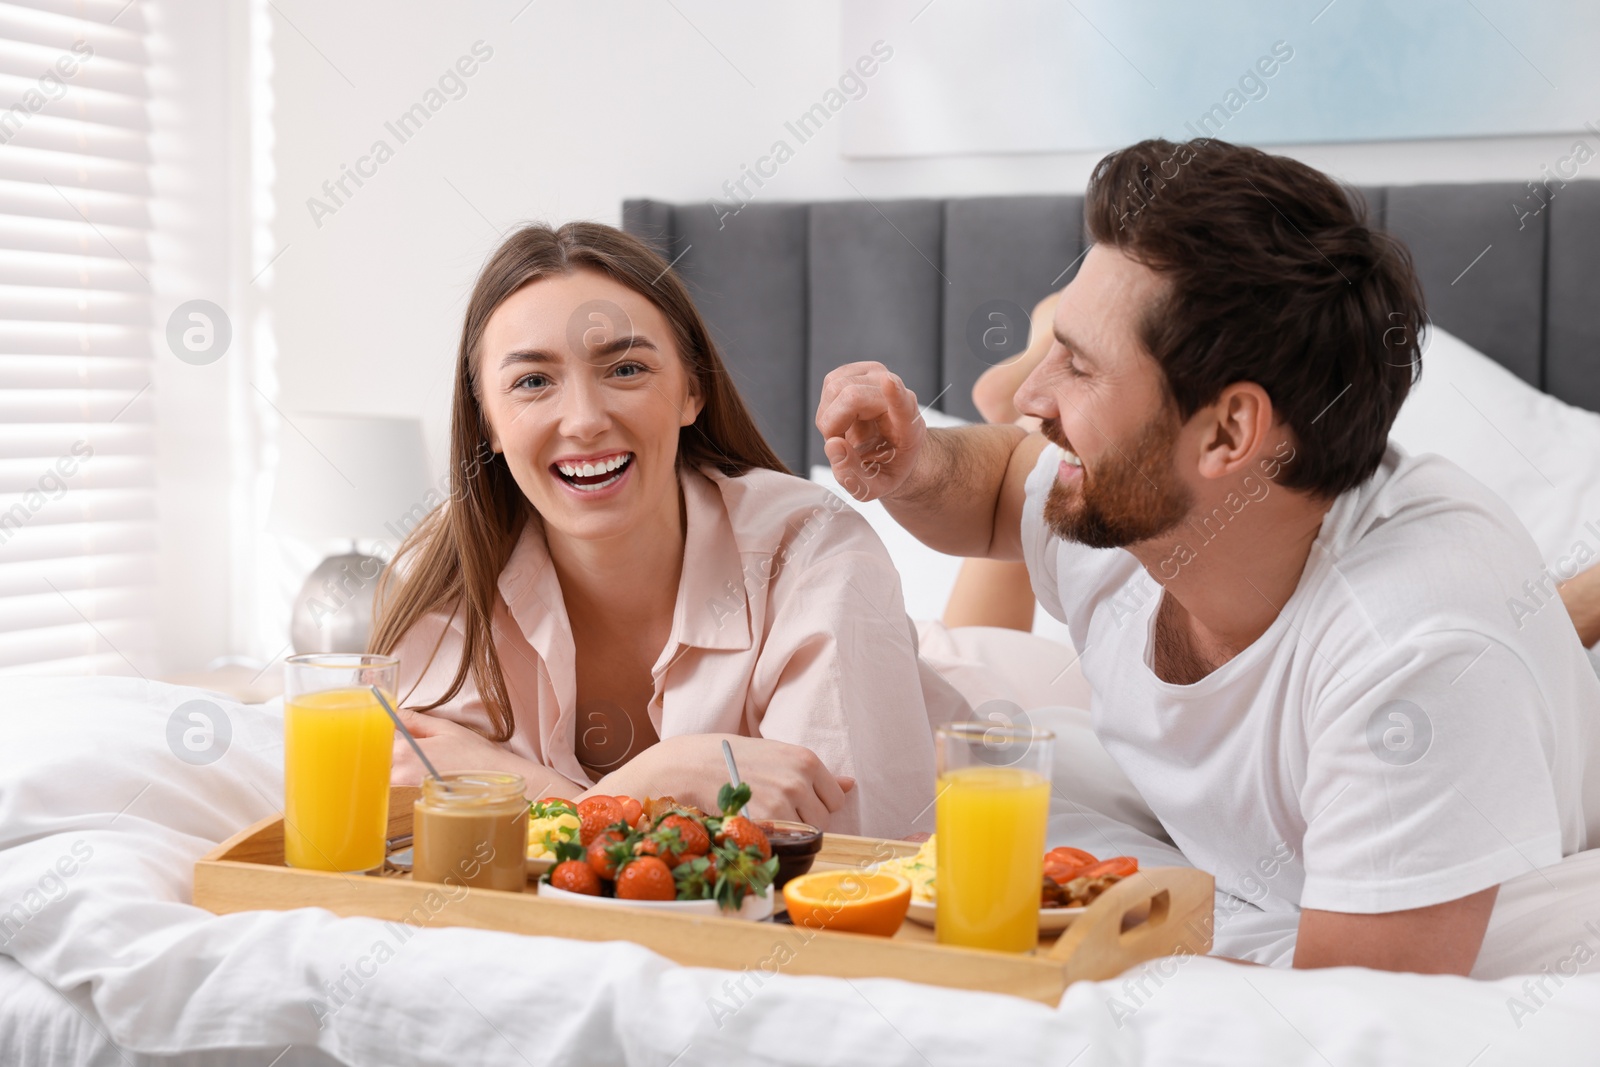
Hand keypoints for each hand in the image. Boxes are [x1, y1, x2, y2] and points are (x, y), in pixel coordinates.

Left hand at [390, 708, 521, 786]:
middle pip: (376, 754)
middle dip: (382, 742)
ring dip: (390, 756)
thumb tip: (395, 712)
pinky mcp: (411, 791)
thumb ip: (414, 720)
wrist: (489, 778)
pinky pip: (394, 777)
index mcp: (405, 750)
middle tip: (400, 733)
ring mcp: (404, 783)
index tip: (386, 720)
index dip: (380, 727)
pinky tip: (418, 759)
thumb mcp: (443, 727)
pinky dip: (399, 767)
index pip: (377, 736)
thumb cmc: (471, 753)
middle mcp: (399, 769)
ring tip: (413, 746)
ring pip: (383, 767)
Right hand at [586, 734, 855, 829]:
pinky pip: (781, 845)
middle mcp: (800, 780)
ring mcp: (783, 804)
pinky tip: (747, 825)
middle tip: (767, 807)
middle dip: (801, 819)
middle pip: (823, 819)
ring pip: (803, 834)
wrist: (681, 767)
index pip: (834, 797)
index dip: (812, 802)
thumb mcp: (771, 754)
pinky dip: (768, 841)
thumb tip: (850, 784)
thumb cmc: (724, 757)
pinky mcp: (763, 825)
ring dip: (785, 831)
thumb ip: (810, 771)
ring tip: (755, 814)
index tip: (787, 798)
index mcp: (805, 759)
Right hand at [814, 361, 927, 501]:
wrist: (891, 448)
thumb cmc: (884, 468)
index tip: (889, 382)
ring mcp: (878, 375)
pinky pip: (830, 383)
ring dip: (828, 417)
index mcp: (908, 424)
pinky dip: (827, 407)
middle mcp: (897, 392)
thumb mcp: (872, 488)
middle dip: (832, 424)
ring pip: (835, 387)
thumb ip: (853, 478)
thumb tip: (834, 444)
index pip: (903, 404)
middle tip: (839, 446)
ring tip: (842, 434)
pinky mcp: (860, 370)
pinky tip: (841, 420)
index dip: (894, 393)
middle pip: (851, 396)